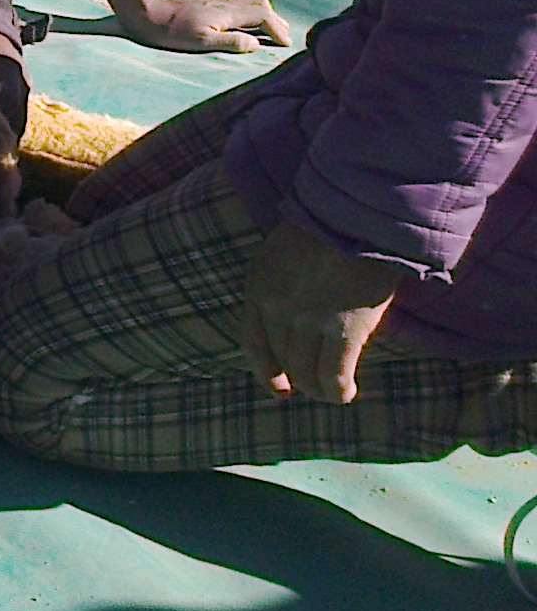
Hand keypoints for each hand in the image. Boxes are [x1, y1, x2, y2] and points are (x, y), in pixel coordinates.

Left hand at [107, 0, 291, 54]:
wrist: (146, 14)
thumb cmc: (172, 33)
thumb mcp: (202, 42)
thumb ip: (231, 42)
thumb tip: (256, 44)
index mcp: (227, 12)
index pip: (263, 16)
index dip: (278, 29)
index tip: (286, 44)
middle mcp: (222, 1)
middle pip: (259, 1)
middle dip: (273, 18)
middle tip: (279, 36)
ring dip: (258, 7)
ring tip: (262, 24)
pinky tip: (229, 8)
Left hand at [241, 219, 402, 403]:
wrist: (355, 216)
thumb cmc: (326, 228)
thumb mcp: (284, 253)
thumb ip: (284, 285)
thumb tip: (297, 319)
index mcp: (259, 287)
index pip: (254, 342)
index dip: (265, 370)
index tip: (280, 388)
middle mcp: (277, 309)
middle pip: (283, 359)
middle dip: (298, 378)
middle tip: (315, 387)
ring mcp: (309, 321)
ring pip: (307, 372)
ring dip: (319, 388)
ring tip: (332, 393)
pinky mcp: (344, 330)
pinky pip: (334, 374)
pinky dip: (338, 390)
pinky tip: (346, 394)